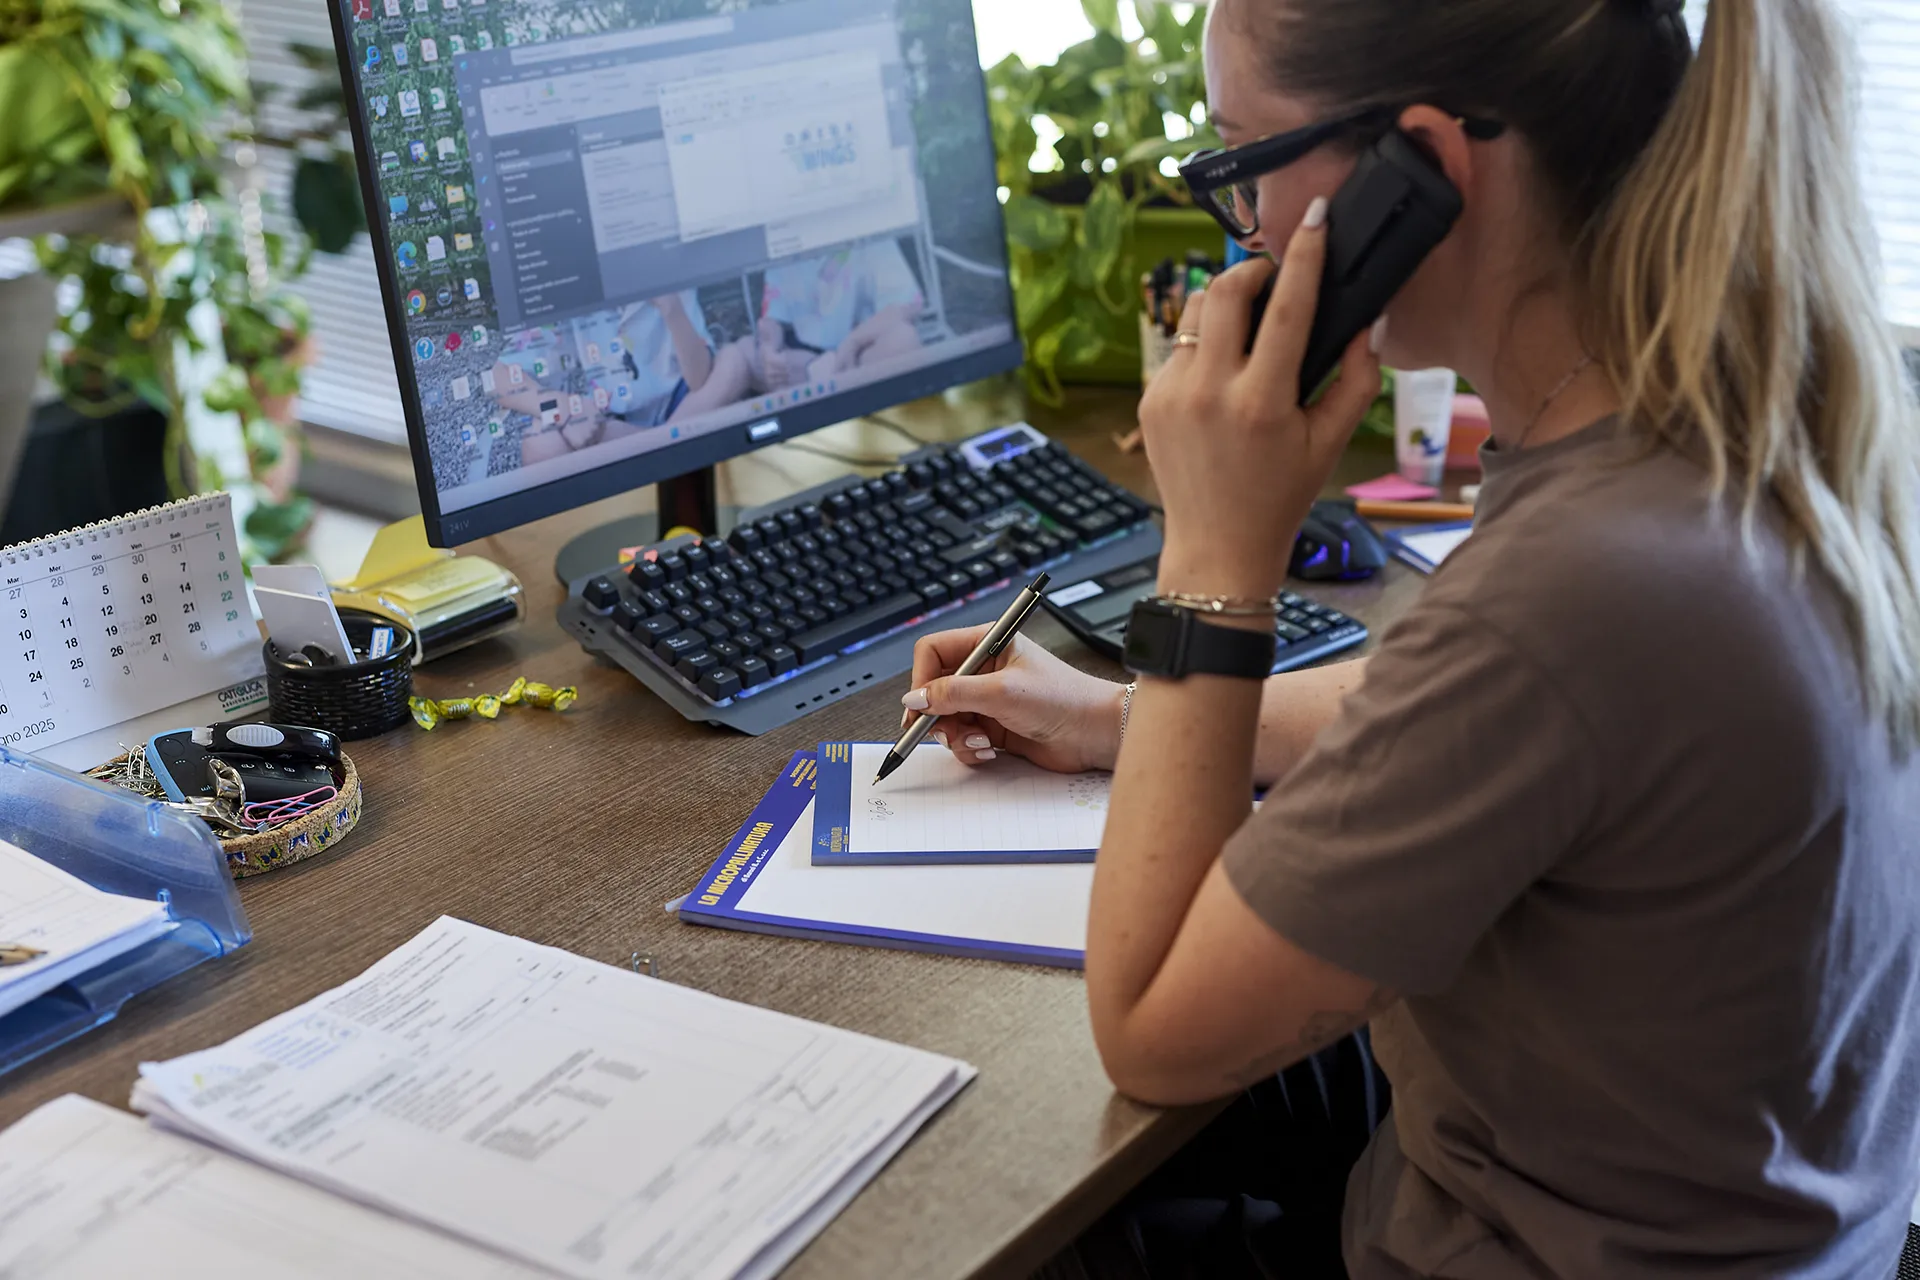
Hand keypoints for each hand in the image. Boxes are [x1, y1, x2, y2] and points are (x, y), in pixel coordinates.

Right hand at [900, 627, 1125, 773]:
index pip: (933, 652)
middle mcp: (984, 670)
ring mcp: (988, 701)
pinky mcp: (993, 727)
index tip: (921, 704)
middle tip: (941, 730)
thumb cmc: (1064, 699)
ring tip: (980, 741)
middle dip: (936, 714)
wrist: (1095, 734)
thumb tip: (915, 698)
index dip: (922, 678)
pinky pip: (962, 738)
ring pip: (945, 718)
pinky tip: (989, 750)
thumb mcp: (1002, 692)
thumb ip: (954, 693)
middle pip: (934, 689)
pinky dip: (969, 747)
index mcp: (987, 644)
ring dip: (955, 735)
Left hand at [1139, 197, 1382, 599]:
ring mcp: (1172, 394)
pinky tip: (1224, 369)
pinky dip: (1206, 344)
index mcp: (1261, 402)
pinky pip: (1180, 348)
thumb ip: (1357, 379)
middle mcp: (1210, 392)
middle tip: (1274, 274)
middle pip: (1225, 290)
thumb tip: (1367, 320)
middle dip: (1253, 268)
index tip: (1314, 217)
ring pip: (1196, 313)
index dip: (1303, 255)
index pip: (1286, 308)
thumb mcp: (1330, 442)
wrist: (1217, 545)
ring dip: (1225, 302)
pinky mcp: (1150, 400)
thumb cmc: (1281, 495)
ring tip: (1250, 318)